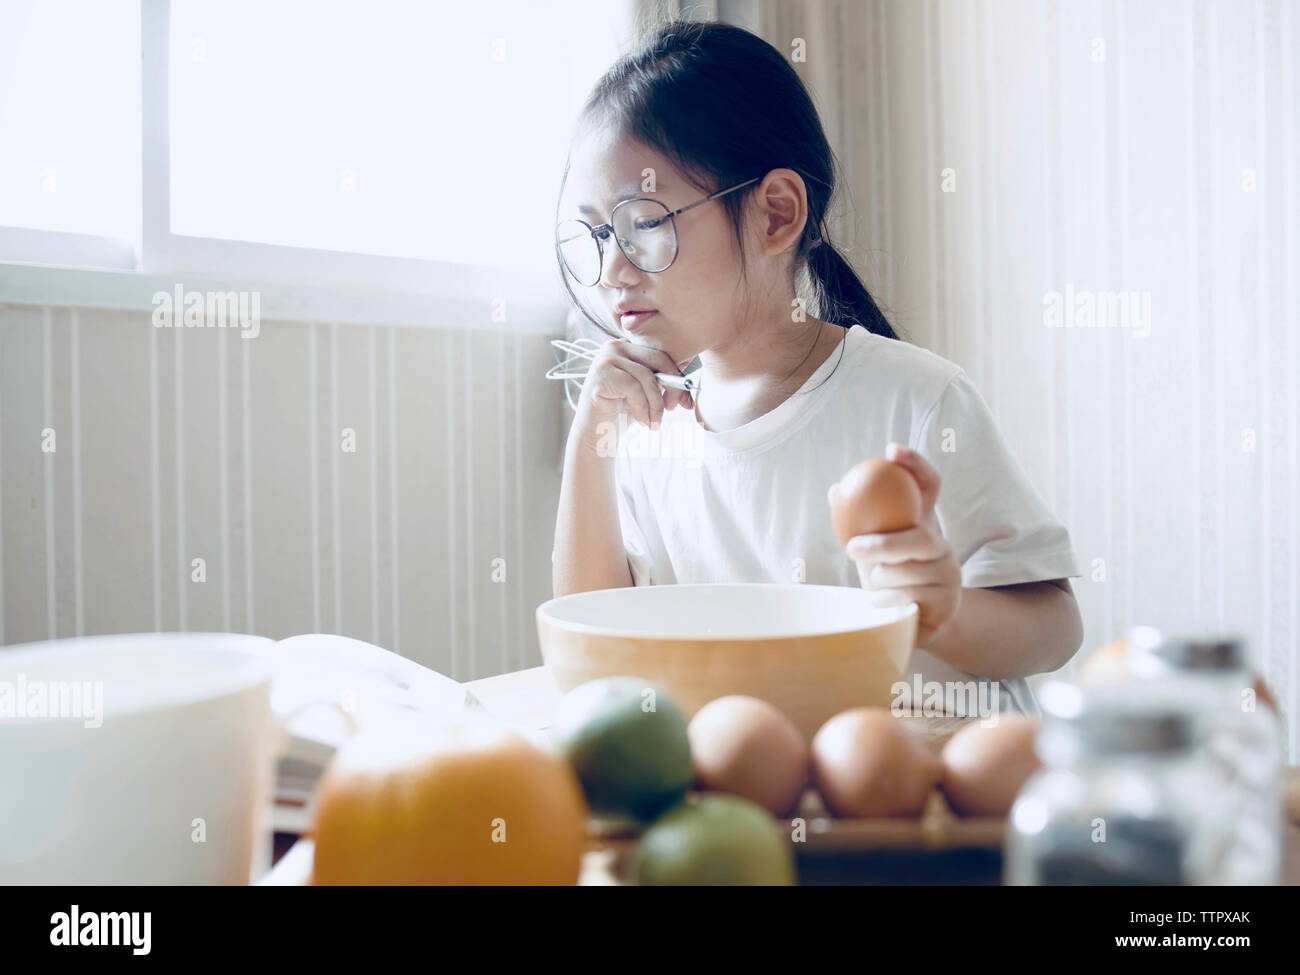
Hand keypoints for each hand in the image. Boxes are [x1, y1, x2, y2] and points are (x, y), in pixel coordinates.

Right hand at [572, 338, 691, 454]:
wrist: (597, 434)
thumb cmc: (623, 413)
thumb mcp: (648, 394)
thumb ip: (664, 381)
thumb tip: (688, 377)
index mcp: (628, 347)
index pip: (661, 354)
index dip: (677, 376)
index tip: (686, 401)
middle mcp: (615, 347)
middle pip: (657, 360)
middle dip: (672, 388)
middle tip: (673, 409)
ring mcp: (605, 358)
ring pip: (647, 377)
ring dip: (656, 404)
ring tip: (654, 423)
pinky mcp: (601, 374)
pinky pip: (633, 388)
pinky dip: (642, 407)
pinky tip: (642, 421)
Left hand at [842, 443, 961, 648]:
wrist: (914, 623)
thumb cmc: (887, 576)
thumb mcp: (871, 548)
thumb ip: (857, 521)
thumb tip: (836, 490)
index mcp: (925, 526)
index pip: (930, 486)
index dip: (916, 465)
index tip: (891, 451)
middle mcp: (943, 548)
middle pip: (924, 539)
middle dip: (886, 544)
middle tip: (852, 548)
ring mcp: (950, 578)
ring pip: (915, 574)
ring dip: (883, 579)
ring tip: (873, 583)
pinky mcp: (948, 607)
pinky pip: (914, 601)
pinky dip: (888, 600)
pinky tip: (875, 602)